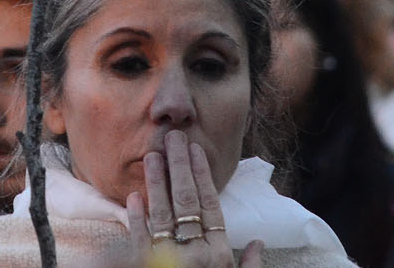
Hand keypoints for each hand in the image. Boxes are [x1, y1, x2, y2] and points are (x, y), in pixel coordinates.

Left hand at [126, 130, 263, 267]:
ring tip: (152, 156)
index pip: (211, 206)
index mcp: (219, 254)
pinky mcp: (146, 267)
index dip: (203, 176)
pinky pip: (140, 241)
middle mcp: (195, 253)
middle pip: (187, 202)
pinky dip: (137, 219)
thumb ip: (250, 265)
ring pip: (162, 215)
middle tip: (173, 138)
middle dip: (180, 166)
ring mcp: (169, 260)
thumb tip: (259, 243)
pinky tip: (134, 196)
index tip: (195, 150)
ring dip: (157, 183)